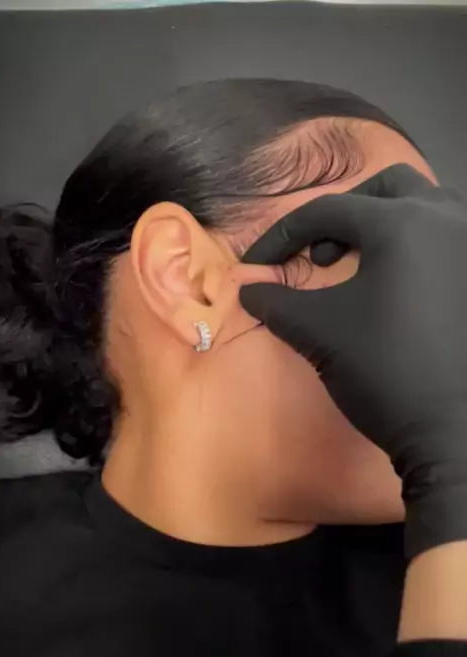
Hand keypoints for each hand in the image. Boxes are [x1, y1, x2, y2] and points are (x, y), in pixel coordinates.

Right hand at [240, 165, 466, 558]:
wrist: (451, 430)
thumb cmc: (384, 372)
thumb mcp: (320, 333)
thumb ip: (278, 302)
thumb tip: (246, 288)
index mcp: (402, 224)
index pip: (328, 211)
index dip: (283, 235)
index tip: (259, 264)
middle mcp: (447, 219)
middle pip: (386, 189)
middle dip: (345, 215)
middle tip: (322, 253)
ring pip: (427, 209)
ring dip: (387, 226)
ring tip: (362, 266)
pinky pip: (448, 240)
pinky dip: (418, 247)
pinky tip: (402, 287)